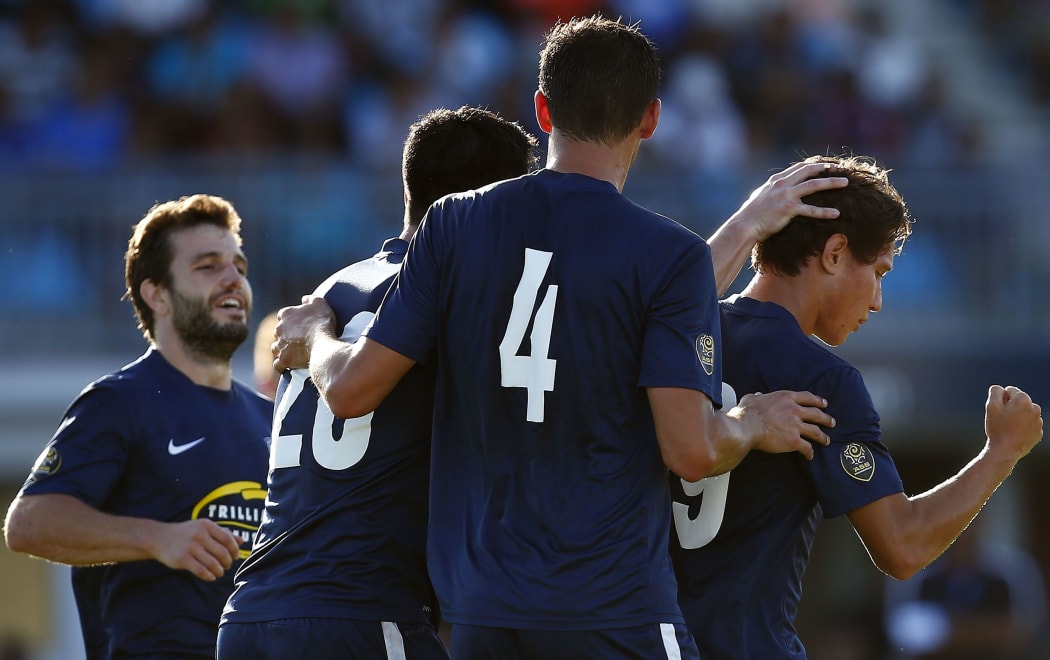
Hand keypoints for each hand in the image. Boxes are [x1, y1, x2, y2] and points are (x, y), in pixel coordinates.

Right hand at [151, 519, 240, 580]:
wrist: (160, 538)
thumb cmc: (187, 533)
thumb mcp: (204, 528)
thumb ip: (223, 533)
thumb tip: (242, 541)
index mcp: (207, 525)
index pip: (228, 539)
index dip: (234, 550)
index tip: (235, 557)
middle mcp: (199, 535)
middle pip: (222, 553)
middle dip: (228, 562)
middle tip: (227, 566)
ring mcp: (190, 547)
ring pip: (213, 563)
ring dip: (219, 571)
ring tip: (219, 572)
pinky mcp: (182, 559)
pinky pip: (201, 571)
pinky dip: (209, 576)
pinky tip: (211, 577)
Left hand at [272, 296, 335, 371]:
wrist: (322, 342)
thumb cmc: (322, 322)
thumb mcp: (320, 304)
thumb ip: (311, 300)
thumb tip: (305, 299)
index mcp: (286, 314)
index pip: (283, 316)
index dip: (291, 321)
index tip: (299, 326)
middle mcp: (279, 329)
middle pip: (278, 332)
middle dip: (285, 336)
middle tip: (298, 340)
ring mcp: (280, 345)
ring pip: (275, 348)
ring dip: (282, 350)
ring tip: (292, 354)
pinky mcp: (283, 359)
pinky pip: (277, 364)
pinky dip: (282, 365)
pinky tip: (288, 366)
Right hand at [731, 161, 847, 242]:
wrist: (745, 225)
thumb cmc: (751, 213)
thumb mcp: (760, 195)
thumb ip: (770, 189)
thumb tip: (773, 188)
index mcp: (777, 180)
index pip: (799, 167)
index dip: (815, 165)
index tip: (826, 165)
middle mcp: (782, 183)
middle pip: (809, 170)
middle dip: (826, 168)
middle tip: (840, 169)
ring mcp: (786, 195)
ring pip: (814, 185)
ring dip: (831, 182)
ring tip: (845, 183)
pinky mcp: (788, 209)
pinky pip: (811, 210)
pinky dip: (824, 212)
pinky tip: (836, 214)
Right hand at [731, 390, 834, 459]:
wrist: (746, 427)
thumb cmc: (746, 413)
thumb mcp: (752, 399)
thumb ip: (757, 397)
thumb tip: (758, 395)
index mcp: (786, 398)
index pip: (807, 397)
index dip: (818, 401)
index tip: (823, 404)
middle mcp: (794, 410)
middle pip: (816, 414)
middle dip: (826, 418)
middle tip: (831, 422)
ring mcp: (796, 426)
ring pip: (816, 431)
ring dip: (823, 436)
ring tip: (826, 440)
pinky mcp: (794, 440)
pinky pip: (806, 447)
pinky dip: (809, 452)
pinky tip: (810, 456)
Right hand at [985, 385, 1041, 459]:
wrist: (1005, 451)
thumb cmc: (997, 428)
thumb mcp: (991, 406)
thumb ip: (995, 392)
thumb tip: (1000, 389)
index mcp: (1023, 400)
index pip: (1010, 391)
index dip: (1001, 400)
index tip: (998, 411)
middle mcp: (1035, 408)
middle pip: (1019, 402)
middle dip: (1011, 407)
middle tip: (1003, 420)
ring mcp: (1038, 421)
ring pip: (1025, 413)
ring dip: (1017, 417)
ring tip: (1008, 428)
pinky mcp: (1038, 432)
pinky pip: (1029, 425)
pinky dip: (1022, 427)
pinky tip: (1014, 434)